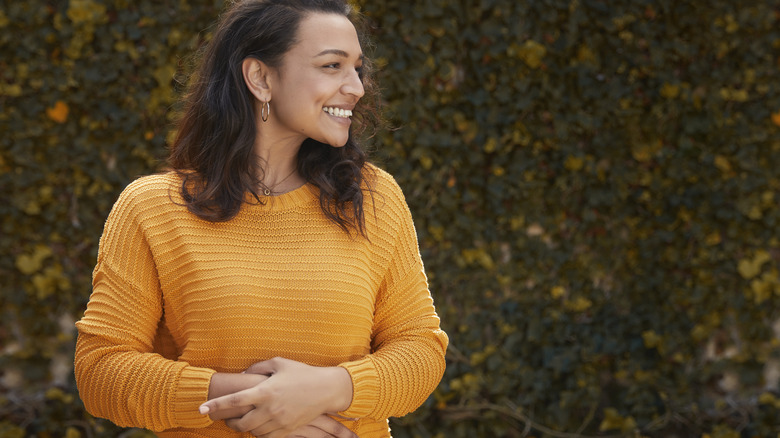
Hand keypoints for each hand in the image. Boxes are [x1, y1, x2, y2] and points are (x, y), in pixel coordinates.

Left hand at [199, 357, 352, 437]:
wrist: (326, 390)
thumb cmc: (302, 373)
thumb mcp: (279, 363)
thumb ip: (258, 368)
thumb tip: (243, 376)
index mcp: (265, 391)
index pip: (234, 400)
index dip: (216, 405)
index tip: (201, 409)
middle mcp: (270, 408)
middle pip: (241, 423)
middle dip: (230, 422)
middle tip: (226, 418)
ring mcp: (279, 421)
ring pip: (253, 431)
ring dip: (246, 427)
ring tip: (244, 420)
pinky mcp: (288, 430)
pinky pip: (267, 437)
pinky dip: (260, 432)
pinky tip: (260, 425)